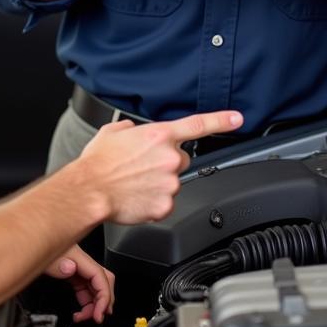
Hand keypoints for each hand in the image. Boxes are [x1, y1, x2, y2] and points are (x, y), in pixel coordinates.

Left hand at [44, 245, 115, 322]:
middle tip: (96, 317)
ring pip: (95, 287)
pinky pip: (86, 289)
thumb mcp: (46, 257)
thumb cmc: (37, 247)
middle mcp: (82, 262)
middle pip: (103, 281)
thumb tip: (70, 268)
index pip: (101, 276)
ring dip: (94, 304)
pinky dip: (87, 302)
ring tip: (84, 317)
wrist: (32, 242)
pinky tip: (81, 311)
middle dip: (104, 301)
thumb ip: (57, 264)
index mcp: (79, 257)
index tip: (99, 314)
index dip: (104, 297)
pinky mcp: (72, 274)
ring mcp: (78, 268)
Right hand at [77, 110, 243, 223]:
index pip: (199, 125)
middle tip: (144, 168)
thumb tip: (133, 131)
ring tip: (135, 184)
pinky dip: (153, 202)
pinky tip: (137, 198)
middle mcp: (169, 158)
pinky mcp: (164, 206)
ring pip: (173, 183)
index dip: (222, 121)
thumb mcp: (113, 132)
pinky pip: (165, 204)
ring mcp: (169, 184)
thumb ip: (130, 129)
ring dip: (159, 183)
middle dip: (166, 163)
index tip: (238, 119)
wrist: (88, 191)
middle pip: (181, 159)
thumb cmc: (97, 163)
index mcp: (160, 135)